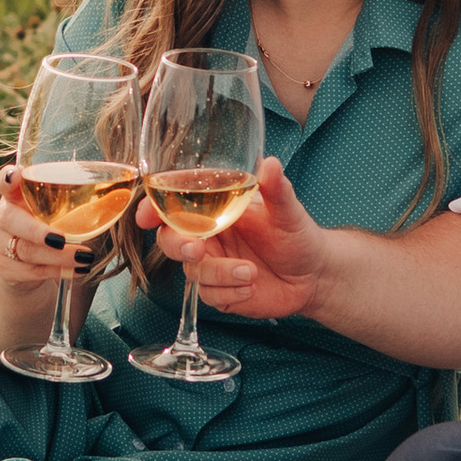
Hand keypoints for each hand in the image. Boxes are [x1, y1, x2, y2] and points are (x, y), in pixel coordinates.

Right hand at [0, 168, 110, 293]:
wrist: (19, 265)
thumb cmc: (45, 228)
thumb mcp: (51, 212)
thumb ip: (71, 202)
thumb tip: (122, 196)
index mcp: (15, 196)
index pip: (5, 182)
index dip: (8, 178)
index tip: (15, 174)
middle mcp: (5, 218)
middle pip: (12, 221)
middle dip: (37, 231)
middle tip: (60, 238)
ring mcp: (2, 245)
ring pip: (28, 251)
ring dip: (59, 256)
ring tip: (86, 257)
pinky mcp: (7, 269)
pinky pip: (33, 272)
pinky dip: (59, 272)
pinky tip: (79, 270)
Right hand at [139, 154, 326, 322]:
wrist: (314, 275)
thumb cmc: (297, 234)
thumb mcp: (288, 210)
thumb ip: (276, 188)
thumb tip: (270, 164)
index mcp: (214, 209)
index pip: (174, 205)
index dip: (153, 208)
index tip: (146, 215)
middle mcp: (207, 236)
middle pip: (169, 240)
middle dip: (178, 245)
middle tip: (198, 249)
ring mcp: (212, 265)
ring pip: (192, 271)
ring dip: (218, 272)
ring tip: (249, 271)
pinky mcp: (220, 292)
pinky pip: (209, 296)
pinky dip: (230, 292)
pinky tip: (251, 286)